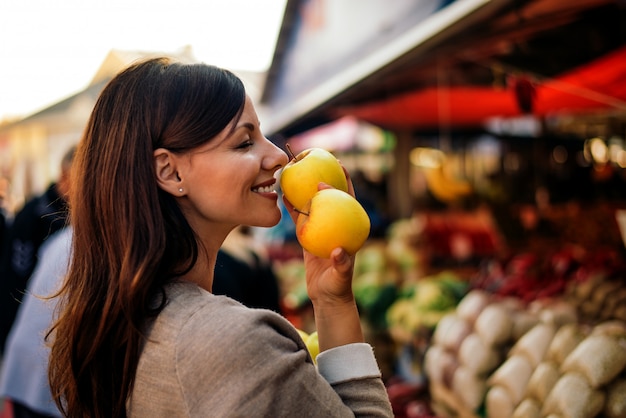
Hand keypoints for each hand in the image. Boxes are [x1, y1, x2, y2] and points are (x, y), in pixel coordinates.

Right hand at [282, 167, 356, 304]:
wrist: (325, 297)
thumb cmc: (337, 287)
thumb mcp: (341, 276)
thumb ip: (342, 265)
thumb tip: (340, 251)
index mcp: (348, 229)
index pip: (350, 201)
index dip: (347, 183)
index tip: (341, 166)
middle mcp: (336, 225)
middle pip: (331, 197)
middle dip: (326, 178)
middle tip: (316, 162)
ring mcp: (321, 229)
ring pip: (314, 204)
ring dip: (306, 190)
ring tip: (298, 173)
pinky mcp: (308, 237)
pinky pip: (300, 218)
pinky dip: (293, 207)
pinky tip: (284, 195)